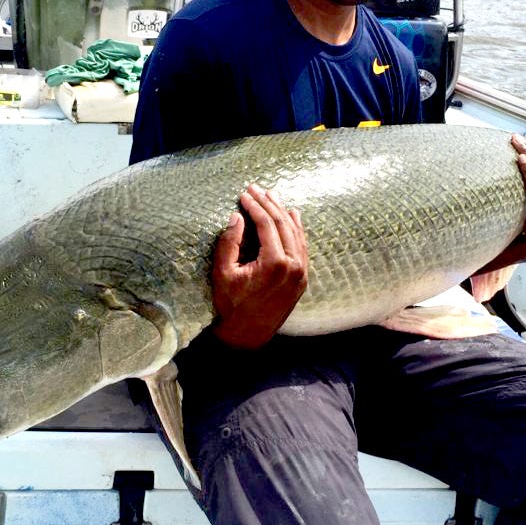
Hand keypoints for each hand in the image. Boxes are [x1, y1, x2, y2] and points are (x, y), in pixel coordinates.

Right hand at [210, 184, 307, 348]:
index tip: (244, 194)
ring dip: (283, 212)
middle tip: (255, 188)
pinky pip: (302, 246)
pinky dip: (297, 228)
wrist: (247, 335)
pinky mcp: (302, 278)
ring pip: (295, 233)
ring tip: (271, 196)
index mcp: (275, 263)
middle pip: (283, 224)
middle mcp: (293, 265)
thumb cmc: (231, 306)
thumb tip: (237, 217)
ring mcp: (301, 272)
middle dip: (268, 203)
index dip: (254, 206)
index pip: (266, 224)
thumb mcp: (223, 274)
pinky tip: (293, 215)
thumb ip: (229, 243)